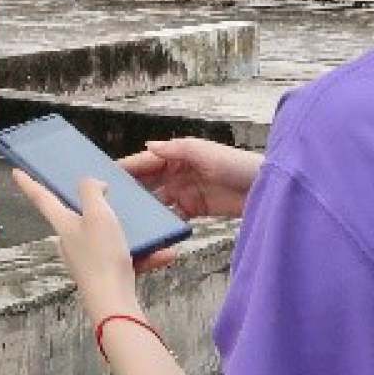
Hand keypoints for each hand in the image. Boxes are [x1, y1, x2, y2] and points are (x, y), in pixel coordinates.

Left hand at [11, 169, 143, 321]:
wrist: (112, 304)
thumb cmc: (102, 256)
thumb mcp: (98, 215)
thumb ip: (92, 191)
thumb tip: (93, 184)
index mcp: (63, 223)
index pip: (42, 197)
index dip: (29, 182)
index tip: (15, 171)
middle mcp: (70, 241)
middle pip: (76, 216)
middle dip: (93, 207)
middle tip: (106, 195)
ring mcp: (85, 259)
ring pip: (107, 237)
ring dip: (129, 234)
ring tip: (152, 231)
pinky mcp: (102, 274)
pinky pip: (122, 256)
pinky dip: (142, 254)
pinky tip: (164, 254)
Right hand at [118, 138, 261, 220]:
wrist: (266, 189)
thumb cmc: (237, 165)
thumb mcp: (206, 152)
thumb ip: (177, 149)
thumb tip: (148, 146)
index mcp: (179, 154)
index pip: (147, 161)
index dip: (128, 167)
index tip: (107, 176)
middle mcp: (179, 172)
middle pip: (149, 181)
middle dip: (131, 189)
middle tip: (110, 202)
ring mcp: (187, 192)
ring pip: (158, 200)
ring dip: (145, 207)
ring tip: (126, 218)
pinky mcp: (196, 209)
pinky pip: (174, 215)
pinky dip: (163, 221)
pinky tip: (152, 229)